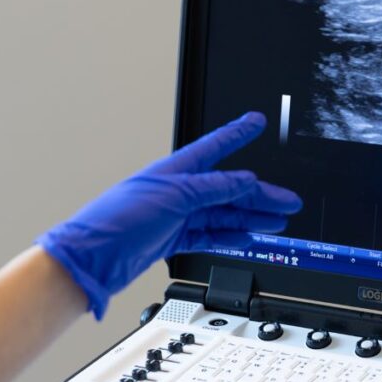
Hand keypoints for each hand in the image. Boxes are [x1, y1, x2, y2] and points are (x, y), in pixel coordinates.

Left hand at [36, 112, 300, 317]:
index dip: (237, 133)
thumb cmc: (118, 220)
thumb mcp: (173, 197)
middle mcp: (178, 190)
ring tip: (277, 221)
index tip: (256, 122)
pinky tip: (247, 237)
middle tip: (288, 200)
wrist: (92, 259)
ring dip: (251, 217)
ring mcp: (176, 215)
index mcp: (176, 170)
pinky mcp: (172, 239)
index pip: (215, 147)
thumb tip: (244, 181)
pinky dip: (230, 236)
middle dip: (261, 194)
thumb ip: (212, 189)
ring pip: (223, 214)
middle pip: (228, 189)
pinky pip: (210, 234)